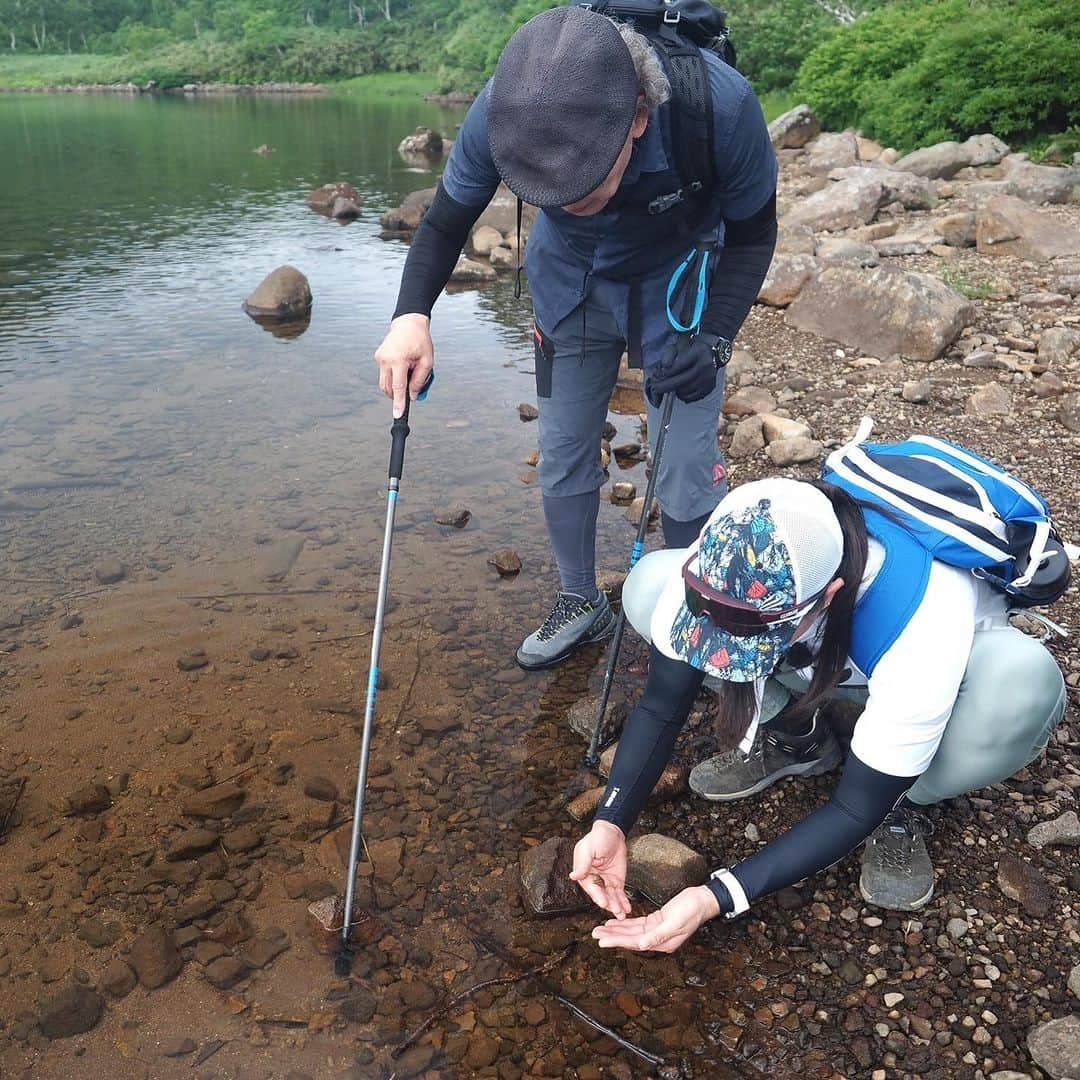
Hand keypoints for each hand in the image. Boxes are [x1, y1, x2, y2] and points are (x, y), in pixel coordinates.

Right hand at [374, 313, 434, 417]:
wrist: (408, 323)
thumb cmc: (420, 341)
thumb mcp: (427, 361)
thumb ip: (420, 380)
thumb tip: (413, 396)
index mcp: (398, 360)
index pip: (399, 387)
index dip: (399, 403)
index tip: (398, 415)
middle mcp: (385, 360)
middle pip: (389, 388)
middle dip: (399, 394)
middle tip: (412, 386)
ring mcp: (379, 358)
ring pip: (385, 384)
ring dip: (396, 386)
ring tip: (409, 372)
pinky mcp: (378, 358)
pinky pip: (385, 375)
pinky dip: (394, 377)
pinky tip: (403, 366)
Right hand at [569, 821, 631, 918]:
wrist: (613, 832)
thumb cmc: (597, 837)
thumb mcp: (588, 848)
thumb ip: (583, 863)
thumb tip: (573, 876)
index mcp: (584, 873)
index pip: (591, 887)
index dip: (598, 896)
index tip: (604, 903)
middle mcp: (594, 880)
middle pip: (602, 895)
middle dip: (609, 904)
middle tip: (616, 911)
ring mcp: (606, 882)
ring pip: (611, 897)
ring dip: (616, 906)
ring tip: (623, 914)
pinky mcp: (616, 881)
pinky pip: (620, 894)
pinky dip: (623, 901)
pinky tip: (627, 908)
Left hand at [590, 885, 719, 952]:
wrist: (703, 899)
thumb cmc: (692, 910)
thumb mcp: (675, 922)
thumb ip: (658, 935)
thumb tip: (641, 945)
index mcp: (663, 943)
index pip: (635, 943)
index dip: (617, 941)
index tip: (602, 941)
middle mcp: (658, 939)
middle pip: (631, 939)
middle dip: (613, 936)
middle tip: (595, 935)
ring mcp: (657, 930)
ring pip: (632, 932)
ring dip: (617, 930)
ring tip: (601, 929)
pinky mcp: (657, 920)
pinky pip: (638, 924)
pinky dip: (626, 923)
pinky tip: (615, 922)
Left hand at [644, 333, 719, 406]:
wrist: (711, 354)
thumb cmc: (689, 351)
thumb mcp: (678, 347)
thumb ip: (668, 355)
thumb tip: (665, 367)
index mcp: (698, 353)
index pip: (679, 366)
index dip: (666, 373)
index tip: (657, 375)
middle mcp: (705, 365)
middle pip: (681, 381)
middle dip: (665, 386)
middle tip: (654, 389)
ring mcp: (709, 378)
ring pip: (686, 391)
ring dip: (675, 391)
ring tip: (671, 386)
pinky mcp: (710, 387)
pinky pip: (692, 397)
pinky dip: (683, 396)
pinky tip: (680, 390)